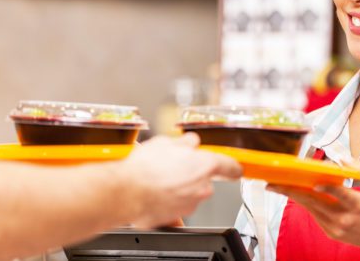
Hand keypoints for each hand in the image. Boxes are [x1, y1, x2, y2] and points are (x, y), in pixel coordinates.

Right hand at [121, 133, 241, 228]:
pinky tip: (155, 193)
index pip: (230, 166)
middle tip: (172, 166)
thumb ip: (185, 143)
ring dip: (178, 187)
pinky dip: (168, 202)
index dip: (232, 167)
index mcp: (205, 165)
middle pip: (204, 179)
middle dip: (191, 173)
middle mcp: (202, 187)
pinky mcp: (175, 217)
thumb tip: (190, 143)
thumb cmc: (145, 167)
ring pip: (189, 193)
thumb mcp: (166, 142)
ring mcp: (190, 204)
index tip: (234, 169)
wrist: (125, 191)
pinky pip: (176, 207)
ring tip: (158, 178)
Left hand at [267, 159, 359, 260]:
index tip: (315, 182)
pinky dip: (306, 202)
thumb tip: (343, 159)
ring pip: (310, 208)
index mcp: (359, 205)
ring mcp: (337, 227)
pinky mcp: (331, 232)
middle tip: (275, 182)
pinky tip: (296, 193)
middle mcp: (345, 218)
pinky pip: (315, 214)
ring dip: (293, 196)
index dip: (326, 187)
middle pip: (315, 202)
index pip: (340, 194)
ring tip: (278, 185)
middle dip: (292, 191)